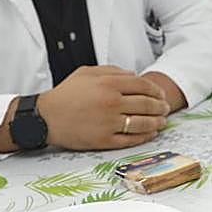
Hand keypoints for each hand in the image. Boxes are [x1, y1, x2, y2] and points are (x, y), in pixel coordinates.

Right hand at [37, 65, 170, 150]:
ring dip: (157, 122)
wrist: (46, 117)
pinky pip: (131, 139)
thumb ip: (112, 71)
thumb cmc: (66, 94)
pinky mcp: (105, 140)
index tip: (161, 95)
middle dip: (161, 107)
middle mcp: (111, 103)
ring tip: (162, 121)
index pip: (143, 86)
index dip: (156, 91)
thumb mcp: (86, 73)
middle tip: (165, 108)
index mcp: (108, 84)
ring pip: (143, 123)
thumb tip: (134, 75)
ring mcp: (109, 123)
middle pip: (147, 105)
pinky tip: (150, 133)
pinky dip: (144, 136)